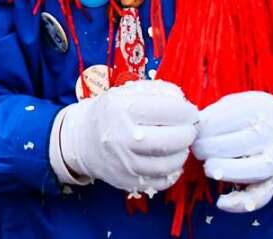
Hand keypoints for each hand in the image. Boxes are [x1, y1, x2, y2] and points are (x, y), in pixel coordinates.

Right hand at [55, 80, 197, 194]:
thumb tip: (184, 101)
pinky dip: (172, 171)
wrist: (82, 138)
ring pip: (169, 164)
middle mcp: (123, 137)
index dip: (187, 112)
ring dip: (182, 153)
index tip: (190, 112)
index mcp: (123, 108)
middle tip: (189, 129)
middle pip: (171, 140)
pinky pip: (161, 182)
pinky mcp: (127, 182)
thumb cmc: (110, 112)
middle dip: (188, 133)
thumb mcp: (127, 92)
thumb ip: (158, 91)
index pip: (169, 110)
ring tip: (180, 144)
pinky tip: (169, 159)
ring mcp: (125, 162)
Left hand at [191, 91, 272, 213]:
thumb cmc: (250, 115)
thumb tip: (192, 127)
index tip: (193, 130)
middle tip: (197, 148)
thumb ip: (215, 113)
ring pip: (255, 170)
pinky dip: (241, 203)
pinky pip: (261, 196)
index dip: (205, 126)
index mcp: (261, 108)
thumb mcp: (236, 102)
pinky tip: (221, 202)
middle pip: (241, 144)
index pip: (229, 118)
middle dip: (211, 147)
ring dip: (226, 170)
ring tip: (208, 167)